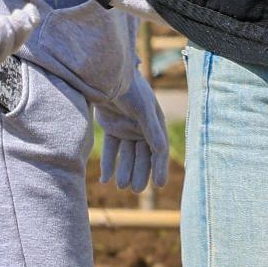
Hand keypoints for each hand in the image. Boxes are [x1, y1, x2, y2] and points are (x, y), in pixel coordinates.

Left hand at [94, 66, 170, 194]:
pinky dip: (108, 164)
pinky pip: (110, 150)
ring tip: (121, 186)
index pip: (158, 151)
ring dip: (124, 170)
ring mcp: (126, 129)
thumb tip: (162, 150)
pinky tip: (105, 179)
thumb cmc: (130, 89)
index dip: (160, 168)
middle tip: (136, 189)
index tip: (160, 185)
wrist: (106, 76)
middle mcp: (142, 129)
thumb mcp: (143, 109)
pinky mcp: (111, 128)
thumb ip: (152, 129)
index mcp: (155, 125)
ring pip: (126, 155)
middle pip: (142, 156)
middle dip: (140, 173)